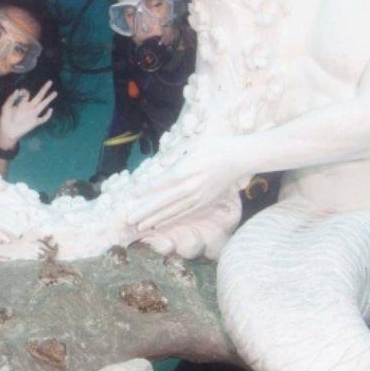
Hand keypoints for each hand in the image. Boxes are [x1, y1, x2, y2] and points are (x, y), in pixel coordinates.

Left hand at [0, 82, 56, 149]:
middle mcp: (29, 107)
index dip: (25, 91)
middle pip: (39, 96)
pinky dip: (48, 115)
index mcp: (22, 103)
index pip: (27, 94)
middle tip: (50, 82)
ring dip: (49, 99)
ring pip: (43, 105)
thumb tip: (18, 89)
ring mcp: (33, 114)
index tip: (21, 92)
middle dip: (44, 89)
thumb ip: (11, 98)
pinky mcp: (35, 122)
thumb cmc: (6, 119)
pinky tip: (50, 109)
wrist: (7, 131)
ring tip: (55, 92)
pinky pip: (43, 119)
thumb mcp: (6, 107)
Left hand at [127, 144, 245, 231]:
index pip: (162, 182)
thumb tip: (160, 164)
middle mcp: (192, 187)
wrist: (241, 158)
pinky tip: (159, 224)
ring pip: (173, 211)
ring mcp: (199, 197)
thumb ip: (174, 153)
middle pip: (165, 202)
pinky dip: (171, 219)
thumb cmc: (215, 146)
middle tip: (129, 220)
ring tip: (140, 227)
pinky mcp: (205, 202)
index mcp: (187, 170)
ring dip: (155, 219)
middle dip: (146, 211)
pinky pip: (184, 213)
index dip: (147, 188)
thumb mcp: (192, 143)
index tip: (132, 193)